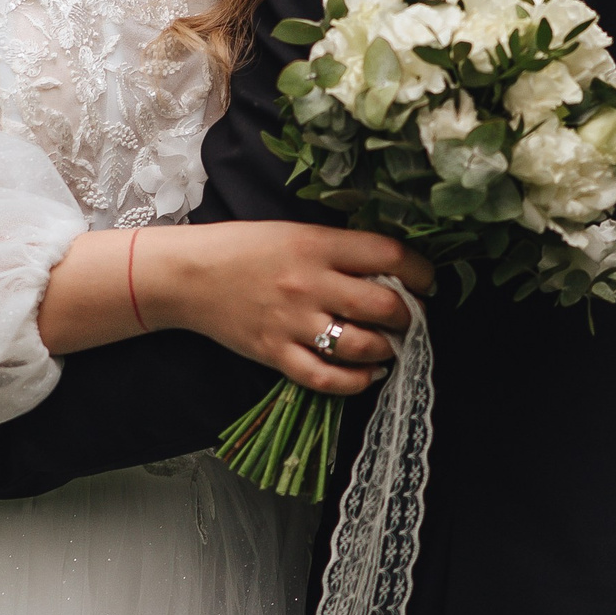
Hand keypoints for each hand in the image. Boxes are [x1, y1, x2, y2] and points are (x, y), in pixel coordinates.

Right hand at [141, 223, 435, 394]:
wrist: (188, 275)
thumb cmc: (246, 248)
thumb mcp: (297, 233)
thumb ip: (340, 250)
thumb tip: (392, 271)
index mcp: (317, 245)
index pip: (389, 256)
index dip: (421, 272)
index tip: (427, 282)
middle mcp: (309, 283)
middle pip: (384, 306)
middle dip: (410, 316)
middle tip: (411, 317)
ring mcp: (292, 322)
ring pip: (362, 346)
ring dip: (388, 349)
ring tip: (391, 345)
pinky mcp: (275, 353)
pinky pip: (326, 378)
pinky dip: (356, 381)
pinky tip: (368, 374)